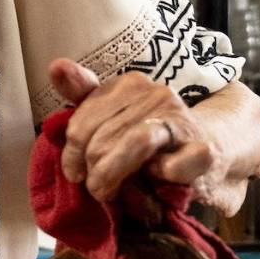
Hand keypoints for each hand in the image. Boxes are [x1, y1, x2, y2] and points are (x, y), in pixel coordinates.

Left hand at [48, 58, 224, 204]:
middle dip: (93, 170)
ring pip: (137, 142)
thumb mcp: (111, 113)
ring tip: (109, 192)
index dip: (73, 153)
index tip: (74, 173)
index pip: (83, 121)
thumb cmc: (147, 134)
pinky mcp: (203, 150)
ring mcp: (181, 119)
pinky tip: (155, 179)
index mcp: (129, 84)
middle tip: (95, 188)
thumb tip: (56, 66)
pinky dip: (160, 176)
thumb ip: (83, 93)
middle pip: (104, 136)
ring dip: (115, 174)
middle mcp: (156, 94)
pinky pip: (175, 164)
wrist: (203, 150)